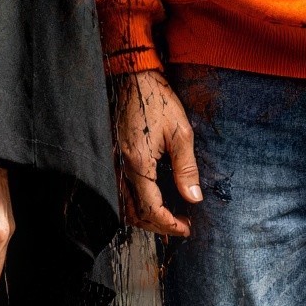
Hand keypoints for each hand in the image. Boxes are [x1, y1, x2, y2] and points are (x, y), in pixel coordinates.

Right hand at [112, 69, 200, 236]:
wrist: (133, 77)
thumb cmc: (158, 100)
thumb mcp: (181, 133)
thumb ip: (187, 169)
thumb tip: (193, 198)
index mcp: (139, 162)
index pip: (151, 209)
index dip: (169, 225)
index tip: (187, 228)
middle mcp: (121, 166)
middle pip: (135, 214)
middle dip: (158, 226)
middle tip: (182, 226)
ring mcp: (113, 162)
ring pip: (124, 206)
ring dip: (146, 218)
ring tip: (170, 216)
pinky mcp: (112, 158)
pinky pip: (120, 192)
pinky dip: (136, 204)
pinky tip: (153, 200)